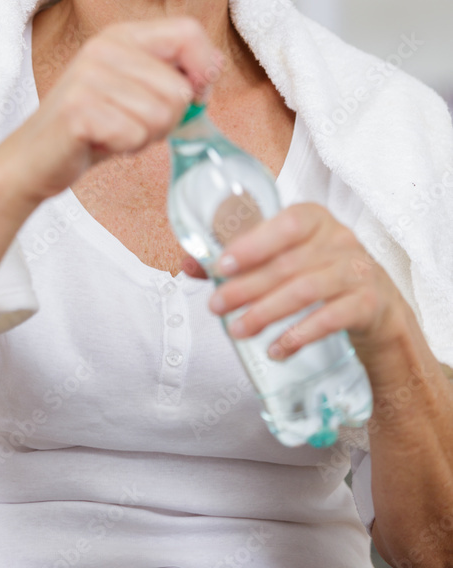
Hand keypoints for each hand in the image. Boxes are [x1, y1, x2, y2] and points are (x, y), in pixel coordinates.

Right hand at [4, 17, 222, 203]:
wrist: (35, 158)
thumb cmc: (93, 125)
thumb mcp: (136, 89)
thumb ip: (174, 72)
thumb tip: (214, 65)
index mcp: (121, 35)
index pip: (189, 32)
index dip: (203, 70)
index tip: (192, 96)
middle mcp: (103, 48)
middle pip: (180, 88)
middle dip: (168, 120)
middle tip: (131, 122)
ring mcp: (87, 77)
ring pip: (161, 115)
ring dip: (144, 136)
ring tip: (114, 130)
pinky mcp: (78, 110)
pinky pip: (135, 136)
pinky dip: (125, 148)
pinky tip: (101, 142)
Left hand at [182, 202, 407, 366]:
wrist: (376, 305)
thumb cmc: (318, 273)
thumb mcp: (286, 258)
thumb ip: (240, 258)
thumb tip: (189, 264)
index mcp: (315, 219)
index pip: (286, 224)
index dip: (253, 244)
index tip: (222, 265)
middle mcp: (340, 240)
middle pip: (288, 264)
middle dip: (246, 287)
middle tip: (215, 306)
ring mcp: (357, 271)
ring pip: (305, 291)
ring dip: (266, 313)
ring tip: (237, 330)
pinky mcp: (369, 304)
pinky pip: (330, 320)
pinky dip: (299, 336)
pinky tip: (276, 349)